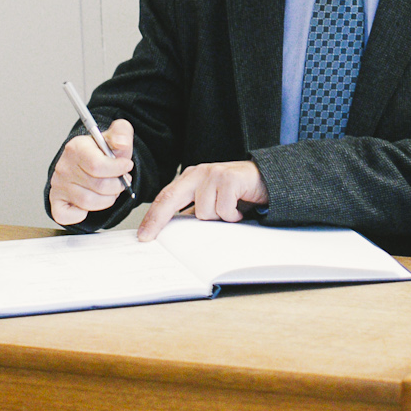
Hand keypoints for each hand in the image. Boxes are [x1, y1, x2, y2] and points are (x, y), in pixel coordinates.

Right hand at [49, 120, 133, 225]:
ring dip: (107, 200)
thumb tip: (121, 142)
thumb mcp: (115, 137)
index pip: (98, 166)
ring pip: (89, 203)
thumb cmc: (100, 152)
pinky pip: (69, 216)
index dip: (118, 169)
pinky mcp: (56, 201)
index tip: (127, 166)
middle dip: (117, 186)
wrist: (86, 161)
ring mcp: (58, 185)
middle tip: (120, 181)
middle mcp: (64, 167)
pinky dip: (82, 214)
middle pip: (99, 186)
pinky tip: (90, 202)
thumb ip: (122, 134)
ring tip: (110, 190)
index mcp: (76, 148)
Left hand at [138, 160, 267, 242]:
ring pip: (203, 211)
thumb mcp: (211, 200)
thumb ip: (194, 210)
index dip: (152, 217)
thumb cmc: (237, 192)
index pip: (165, 197)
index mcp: (190, 178)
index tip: (144, 235)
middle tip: (150, 237)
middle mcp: (199, 173)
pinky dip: (233, 215)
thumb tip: (173, 230)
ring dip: (218, 218)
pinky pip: (223, 209)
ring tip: (229, 211)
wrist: (267, 179)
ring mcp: (213, 174)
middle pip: (170, 198)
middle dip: (158, 220)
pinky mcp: (229, 179)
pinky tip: (239, 208)